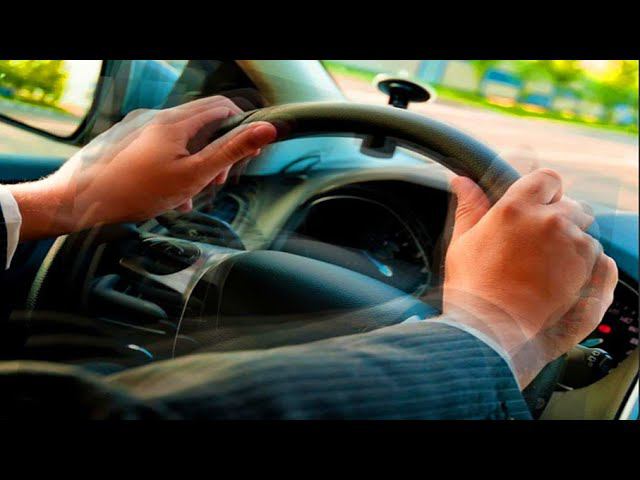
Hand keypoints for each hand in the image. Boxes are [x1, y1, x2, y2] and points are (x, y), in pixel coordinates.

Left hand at [11, 96, 275, 238]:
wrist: (76, 201)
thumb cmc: (135, 192)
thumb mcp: (194, 175)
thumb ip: (231, 151)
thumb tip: (267, 130)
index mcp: (175, 121)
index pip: (223, 108)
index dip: (241, 129)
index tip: (246, 155)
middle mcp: (156, 117)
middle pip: (202, 125)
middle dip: (215, 153)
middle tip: (215, 183)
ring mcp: (138, 128)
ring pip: (181, 140)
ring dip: (194, 165)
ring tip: (189, 195)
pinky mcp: (125, 141)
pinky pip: (160, 148)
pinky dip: (172, 166)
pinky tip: (168, 194)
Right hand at [443, 169, 617, 387]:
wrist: (492, 328)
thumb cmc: (472, 288)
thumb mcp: (462, 242)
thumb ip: (469, 207)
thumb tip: (462, 181)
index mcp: (515, 208)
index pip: (547, 178)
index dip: (545, 192)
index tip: (538, 206)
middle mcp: (549, 220)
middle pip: (571, 206)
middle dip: (559, 220)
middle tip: (537, 246)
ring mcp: (573, 245)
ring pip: (585, 233)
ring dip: (571, 245)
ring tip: (545, 270)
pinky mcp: (589, 270)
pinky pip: (599, 258)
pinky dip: (586, 267)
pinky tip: (560, 282)